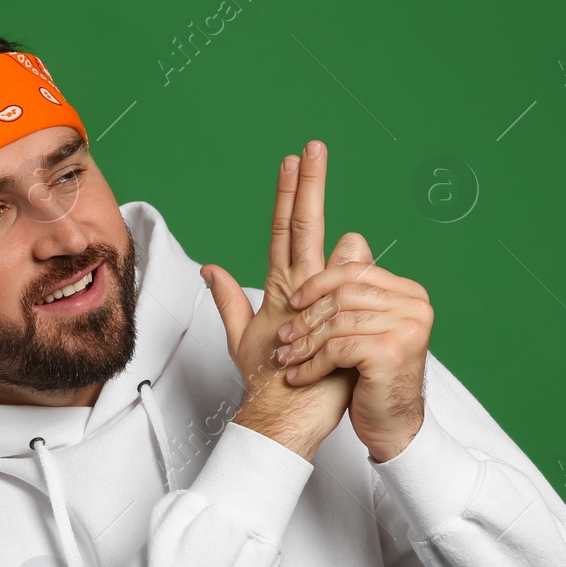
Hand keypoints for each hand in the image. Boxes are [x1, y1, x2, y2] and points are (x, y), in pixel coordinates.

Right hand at [201, 140, 357, 460]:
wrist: (278, 418)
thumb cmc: (273, 384)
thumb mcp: (250, 336)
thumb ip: (234, 299)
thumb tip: (212, 269)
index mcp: (281, 290)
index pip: (284, 231)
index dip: (289, 196)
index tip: (293, 164)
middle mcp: (291, 288)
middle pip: (296, 225)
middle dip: (302, 185)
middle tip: (308, 148)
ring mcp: (303, 301)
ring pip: (308, 241)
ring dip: (308, 202)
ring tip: (311, 162)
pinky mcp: (317, 320)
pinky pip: (336, 287)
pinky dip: (344, 264)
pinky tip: (353, 242)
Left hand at [271, 234, 432, 461]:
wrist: (390, 423)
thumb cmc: (371, 377)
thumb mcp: (359, 329)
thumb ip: (351, 291)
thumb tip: (345, 239)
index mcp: (407, 293)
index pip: (354, 270)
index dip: (317, 282)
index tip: (294, 301)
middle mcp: (413, 305)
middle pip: (342, 294)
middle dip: (306, 317)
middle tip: (284, 338)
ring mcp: (406, 327)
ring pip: (336, 322)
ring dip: (305, 343)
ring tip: (288, 358)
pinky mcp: (390, 352)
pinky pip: (337, 348)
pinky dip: (312, 365)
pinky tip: (300, 376)